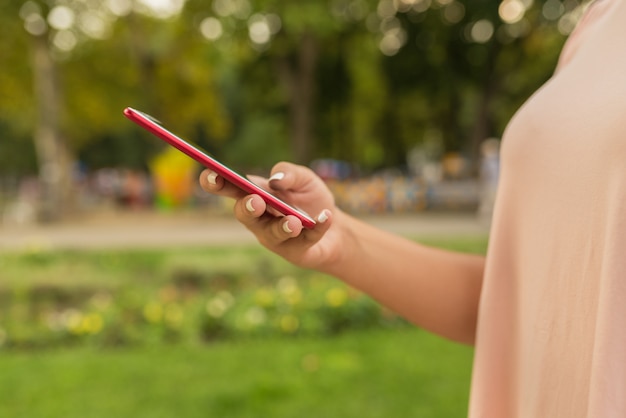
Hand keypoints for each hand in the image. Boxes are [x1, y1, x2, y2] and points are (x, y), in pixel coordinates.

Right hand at [199, 162, 346, 270]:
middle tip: (256, 201)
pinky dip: (317, 227)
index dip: (216, 182)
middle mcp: (259, 219)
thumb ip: (289, 173)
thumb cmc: (310, 200)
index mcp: (254, 194)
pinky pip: (305, 240)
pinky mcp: (296, 252)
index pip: (229, 188)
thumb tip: (275, 180)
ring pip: (272, 235)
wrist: (336, 227)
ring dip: (282, 227)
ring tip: (294, 221)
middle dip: (247, 208)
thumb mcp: (304, 178)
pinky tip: (325, 217)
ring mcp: (275, 238)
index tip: (209, 174)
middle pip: (244, 215)